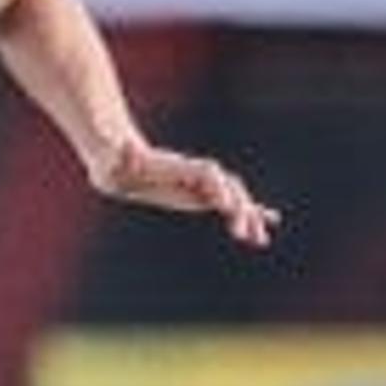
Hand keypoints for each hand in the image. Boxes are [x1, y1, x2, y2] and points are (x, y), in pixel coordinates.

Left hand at [104, 139, 280, 248]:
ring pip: (234, 199)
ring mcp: (202, 184)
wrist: (121, 161)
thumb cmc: (117, 160)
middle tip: (243, 234)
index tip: (224, 207)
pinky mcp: (201, 195)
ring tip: (259, 240)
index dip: (217, 187)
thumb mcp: (117, 158)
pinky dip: (250, 212)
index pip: (207, 174)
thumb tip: (124, 145)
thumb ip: (125, 154)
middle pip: (227, 188)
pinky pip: (230, 204)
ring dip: (249, 217)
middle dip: (238, 209)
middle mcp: (196, 174)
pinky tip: (268, 221)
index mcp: (180, 166)